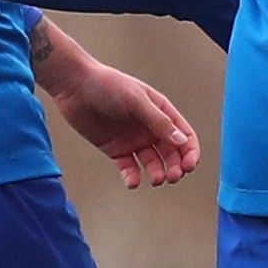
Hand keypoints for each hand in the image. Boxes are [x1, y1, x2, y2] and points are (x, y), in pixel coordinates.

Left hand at [51, 64, 201, 190]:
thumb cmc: (109, 86)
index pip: (184, 135)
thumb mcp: (137, 100)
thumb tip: (181, 141)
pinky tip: (133, 182)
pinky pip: (129, 168)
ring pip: (153, 162)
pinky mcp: (116, 150)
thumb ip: (159, 121)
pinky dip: (133, 177)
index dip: (190, 151)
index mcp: (161, 112)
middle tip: (173, 177)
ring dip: (158, 173)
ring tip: (157, 179)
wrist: (76, 88)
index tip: (190, 165)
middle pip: (172, 153)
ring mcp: (134, 140)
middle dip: (176, 166)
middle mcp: (151, 128)